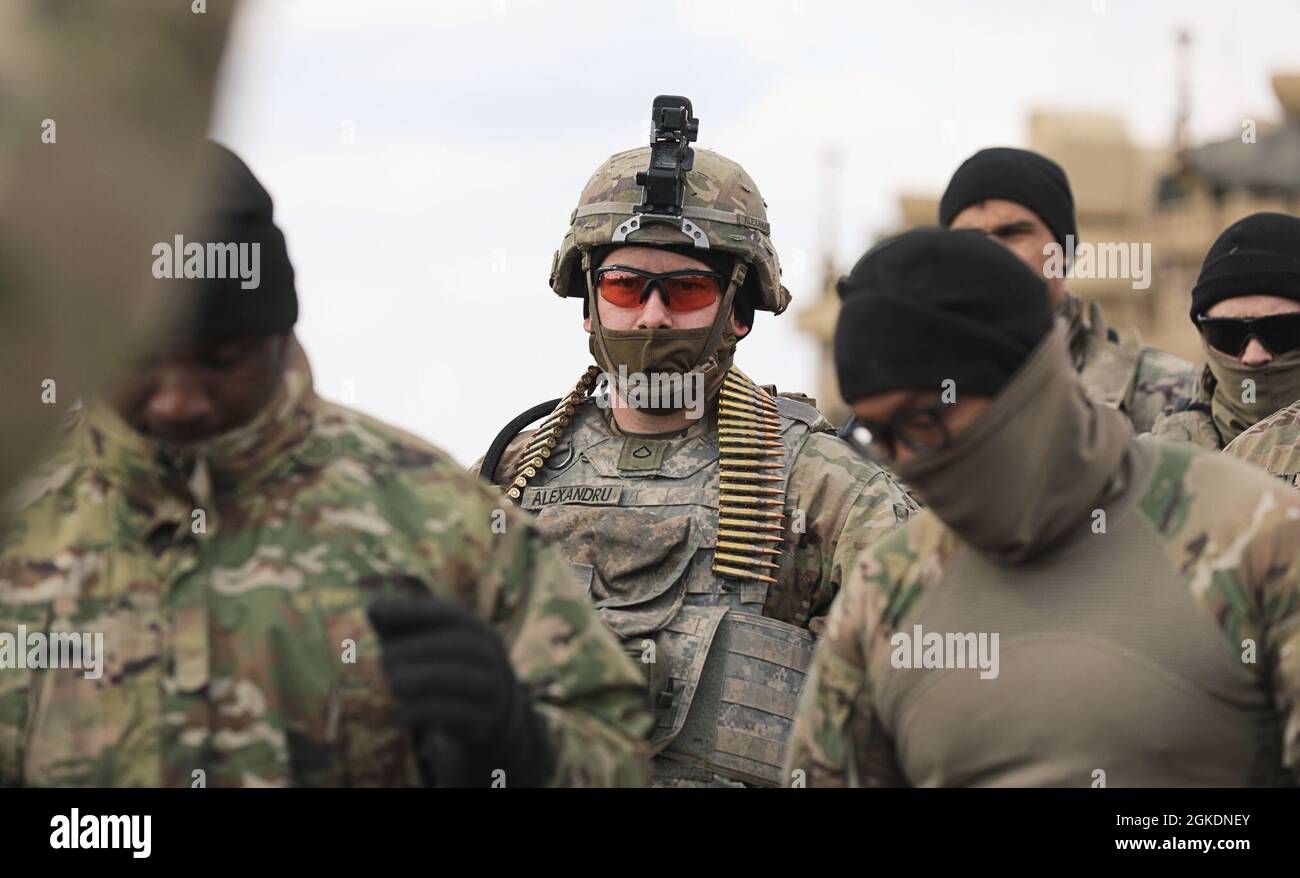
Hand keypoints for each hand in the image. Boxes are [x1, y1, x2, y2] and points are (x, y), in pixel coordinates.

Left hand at [368, 596, 551, 786]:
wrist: (489, 724)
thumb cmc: (445, 677)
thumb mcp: (425, 651)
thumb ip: (400, 628)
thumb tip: (373, 606)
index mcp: (478, 632)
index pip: (450, 614)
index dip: (414, 611)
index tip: (376, 614)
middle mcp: (492, 657)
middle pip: (459, 644)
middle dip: (416, 649)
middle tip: (383, 660)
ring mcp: (493, 690)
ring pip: (457, 678)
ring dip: (418, 679)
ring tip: (393, 684)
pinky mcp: (486, 722)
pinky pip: (454, 714)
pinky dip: (422, 712)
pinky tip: (401, 717)